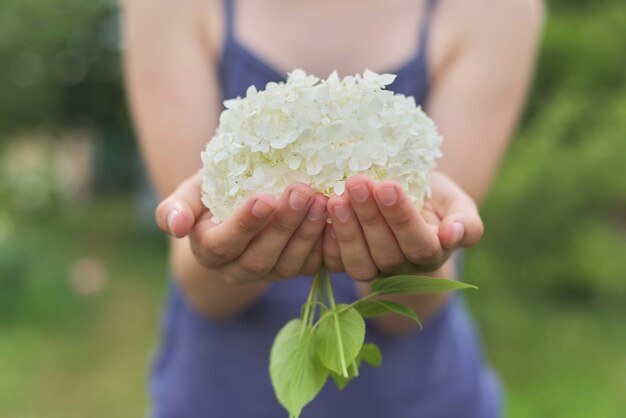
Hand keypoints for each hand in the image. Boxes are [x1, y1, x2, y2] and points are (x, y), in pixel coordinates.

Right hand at [155, 172, 328, 283]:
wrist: (238, 205)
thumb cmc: (213, 192)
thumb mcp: (191, 193)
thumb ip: (176, 207)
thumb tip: (175, 226)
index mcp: (210, 251)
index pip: (225, 245)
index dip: (245, 225)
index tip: (264, 198)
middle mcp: (238, 269)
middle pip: (260, 258)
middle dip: (283, 226)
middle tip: (302, 192)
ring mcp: (270, 272)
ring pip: (289, 263)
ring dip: (308, 233)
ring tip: (323, 200)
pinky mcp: (296, 269)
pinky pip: (312, 265)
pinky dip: (325, 243)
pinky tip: (337, 217)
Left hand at [323, 172, 482, 279]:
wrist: (410, 202)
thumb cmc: (435, 200)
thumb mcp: (457, 204)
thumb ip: (466, 222)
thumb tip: (453, 235)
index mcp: (433, 255)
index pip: (418, 243)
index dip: (401, 217)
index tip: (386, 185)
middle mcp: (403, 269)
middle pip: (386, 252)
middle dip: (369, 216)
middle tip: (356, 182)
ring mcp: (375, 271)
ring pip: (360, 262)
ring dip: (346, 229)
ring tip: (336, 197)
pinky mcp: (349, 265)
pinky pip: (336, 263)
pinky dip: (327, 241)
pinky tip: (320, 213)